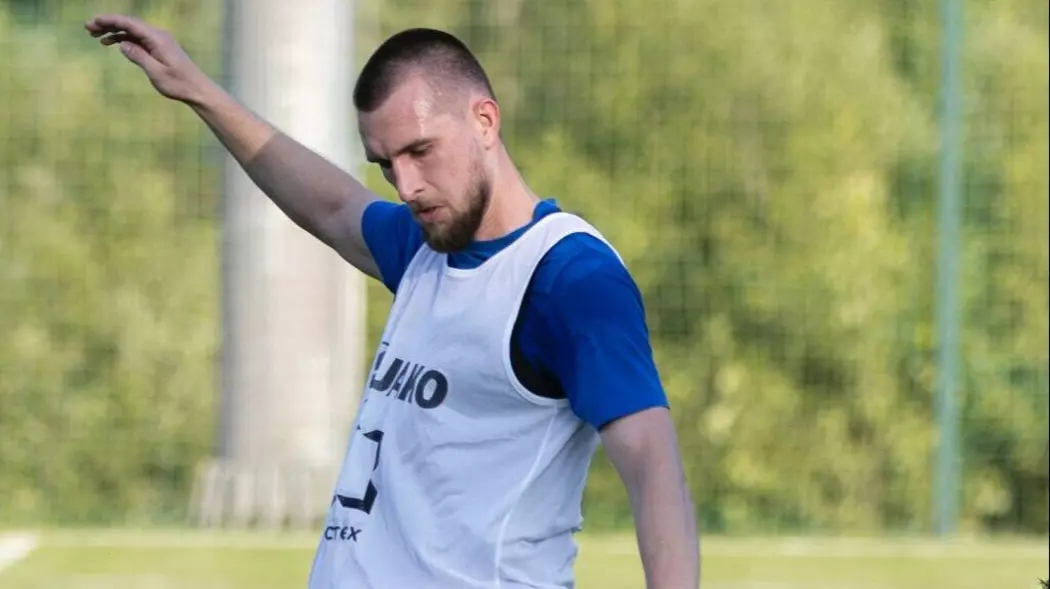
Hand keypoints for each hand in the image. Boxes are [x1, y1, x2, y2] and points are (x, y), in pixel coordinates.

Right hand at [85, 14, 212, 103]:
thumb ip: (138, 57)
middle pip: (129, 24)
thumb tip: (122, 44)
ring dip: (114, 31)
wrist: (197, 90)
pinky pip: (139, 39)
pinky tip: (112, 43)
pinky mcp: (160, 48)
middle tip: (88, 28)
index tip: (93, 22)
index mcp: (157, 39)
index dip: (110, 20)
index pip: (129, 23)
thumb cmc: (179, 84)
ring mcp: (159, 41)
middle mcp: (158, 36)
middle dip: (108, 23)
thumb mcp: (156, 72)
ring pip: (132, 31)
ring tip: (96, 36)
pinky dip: (125, 39)